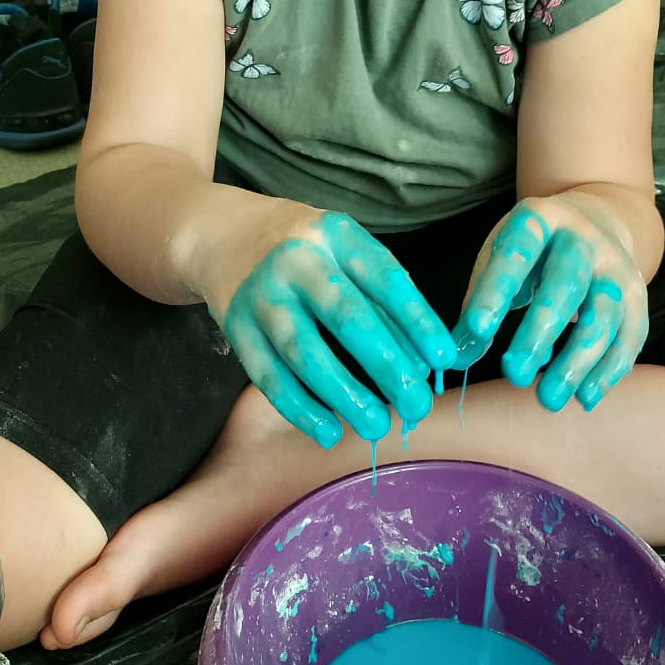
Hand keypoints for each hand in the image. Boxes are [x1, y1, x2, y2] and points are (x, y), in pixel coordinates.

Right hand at [198, 204, 455, 448]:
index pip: (384, 278)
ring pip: (304, 352)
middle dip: (386, 365)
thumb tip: (422, 360)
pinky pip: (268, 375)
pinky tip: (327, 431)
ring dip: (344, 395)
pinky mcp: (235, 326)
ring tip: (376, 426)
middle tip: (416, 405)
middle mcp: (297, 260)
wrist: (221, 233)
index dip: (416, 320)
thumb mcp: (344, 249)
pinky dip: (299, 408)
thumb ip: (381, 295)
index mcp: (336, 235)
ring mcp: (261, 294)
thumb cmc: (304, 248)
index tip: (444, 359)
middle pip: (346, 317)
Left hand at [450, 194, 647, 411]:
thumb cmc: (533, 253)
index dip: (496, 291)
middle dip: (539, 332)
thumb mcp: (500, 260)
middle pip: (565, 285)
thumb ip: (479, 305)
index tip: (478, 330)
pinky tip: (583, 398)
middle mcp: (582, 239)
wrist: (596, 223)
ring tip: (547, 399)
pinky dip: (607, 371)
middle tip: (513, 374)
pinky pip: (628, 337)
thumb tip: (456, 358)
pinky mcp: (638, 297)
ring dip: (576, 361)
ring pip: (602, 316)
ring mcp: (615, 268)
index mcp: (539, 221)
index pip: (516, 254)